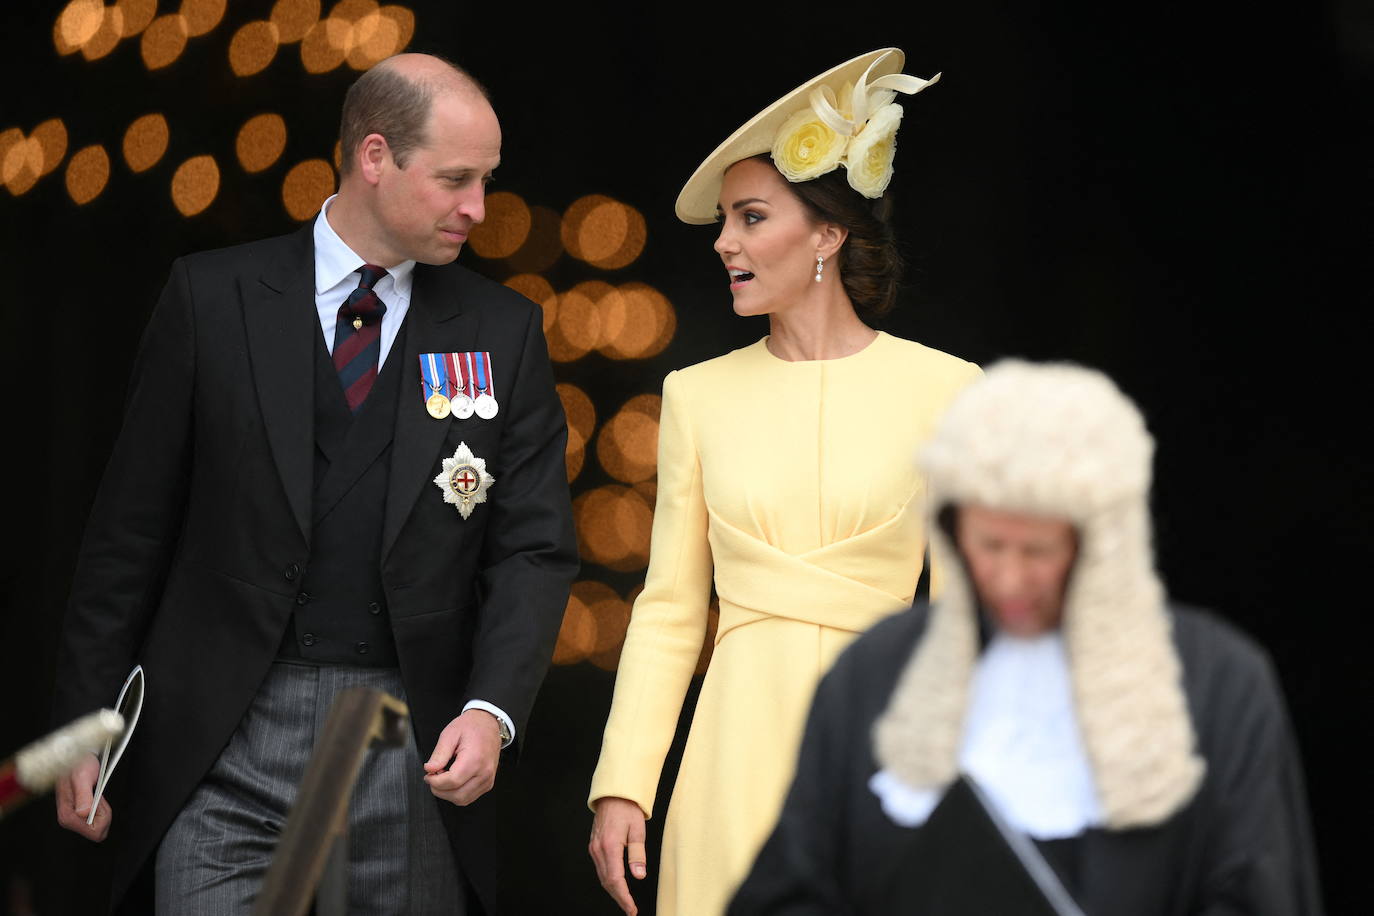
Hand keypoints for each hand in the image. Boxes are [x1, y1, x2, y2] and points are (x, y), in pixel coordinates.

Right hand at [55, 752, 109, 841]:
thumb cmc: (78, 765)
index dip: (103, 816)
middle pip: (98, 831)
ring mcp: (72, 817)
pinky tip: (94, 796)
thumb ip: (83, 796)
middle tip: (97, 795)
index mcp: (68, 816)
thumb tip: (84, 813)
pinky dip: (99, 806)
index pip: (96, 832)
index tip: (98, 800)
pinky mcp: (77, 812)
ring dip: (101, 808)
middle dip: (103, 813)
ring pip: (98, 825)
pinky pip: (96, 818)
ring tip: (95, 793)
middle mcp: (68, 819)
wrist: (75, 758)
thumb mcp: (83, 777)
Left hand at [422, 709, 501, 805]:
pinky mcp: (488, 783)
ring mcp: (488, 779)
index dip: (435, 782)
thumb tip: (430, 769)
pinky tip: (453, 781)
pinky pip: (469, 797)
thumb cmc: (471, 726)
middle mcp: (484, 772)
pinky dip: (457, 793)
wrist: (488, 724)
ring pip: (463, 800)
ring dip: (448, 793)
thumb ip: (439, 754)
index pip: (452, 782)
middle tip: (433, 777)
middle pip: (457, 795)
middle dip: (439, 790)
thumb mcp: (450, 734)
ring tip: (443, 778)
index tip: (428, 775)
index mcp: (475, 759)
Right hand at [589, 796, 647, 915]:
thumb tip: (639, 876)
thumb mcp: (638, 830)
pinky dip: (608, 880)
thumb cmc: (627, 809)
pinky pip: (600, 868)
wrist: (613, 794)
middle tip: (630, 909)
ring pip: (602, 877)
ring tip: (625, 901)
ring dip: (613, 890)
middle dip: (619, 898)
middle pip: (607, 882)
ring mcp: (594, 848)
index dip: (624, 897)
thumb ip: (638, 854)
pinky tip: (617, 885)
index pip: (616, 880)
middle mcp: (598, 849)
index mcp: (610, 846)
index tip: (631, 908)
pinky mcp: (594, 846)